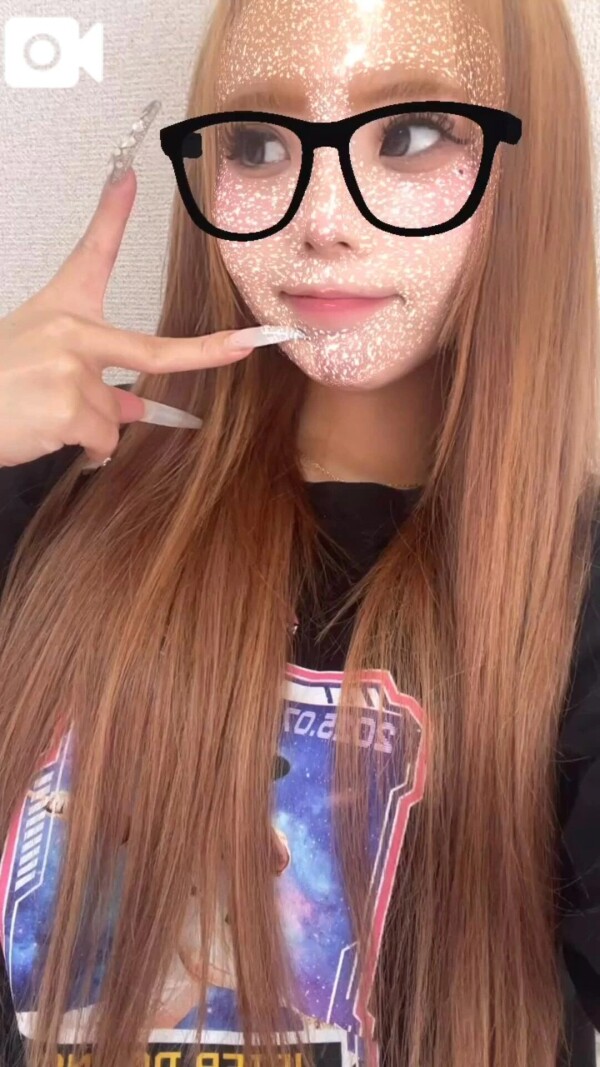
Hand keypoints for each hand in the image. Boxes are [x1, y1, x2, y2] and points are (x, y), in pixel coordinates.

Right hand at [0, 167, 287, 467]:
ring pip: (117, 419)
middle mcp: (71, 330)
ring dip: (91, 431)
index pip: (91, 254)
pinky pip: (103, 441)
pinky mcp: (69, 406)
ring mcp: (72, 367)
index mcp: (62, 308)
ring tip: (44, 417)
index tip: (129, 174)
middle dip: (209, 352)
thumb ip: (93, 378)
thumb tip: (137, 409)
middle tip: (250, 344)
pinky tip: (44, 432)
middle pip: (154, 352)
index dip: (112, 213)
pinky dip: (85, 451)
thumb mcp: (43, 364)